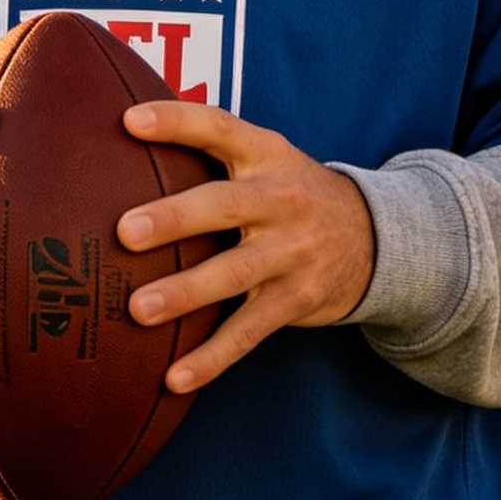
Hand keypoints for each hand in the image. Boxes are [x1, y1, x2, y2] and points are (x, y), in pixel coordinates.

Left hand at [115, 101, 373, 394]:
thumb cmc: (291, 193)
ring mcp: (292, 253)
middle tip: (126, 232)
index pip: (220, 129)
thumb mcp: (267, 157)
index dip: (177, 121)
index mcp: (267, 156)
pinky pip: (248, 332)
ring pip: (234, 274)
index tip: (131, 121)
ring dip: (185, 293)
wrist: (375, 236)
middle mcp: (282, 200)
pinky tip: (174, 378)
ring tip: (138, 309)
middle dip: (175, 218)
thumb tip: (124, 126)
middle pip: (225, 205)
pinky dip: (212, 358)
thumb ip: (212, 147)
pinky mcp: (296, 300)